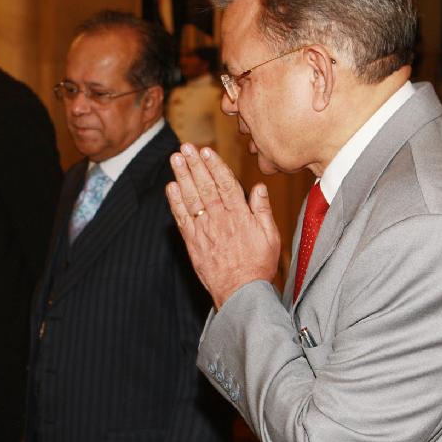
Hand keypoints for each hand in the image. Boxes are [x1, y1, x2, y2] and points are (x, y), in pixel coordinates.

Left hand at [165, 144, 280, 307]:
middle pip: (205, 187)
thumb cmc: (258, 266)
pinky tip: (171, 187)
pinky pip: (182, 219)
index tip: (206, 151)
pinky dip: (175, 203)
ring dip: (182, 177)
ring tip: (176, 159)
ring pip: (192, 199)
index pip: (226, 184)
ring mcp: (205, 231)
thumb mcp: (270, 237)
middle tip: (185, 147)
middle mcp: (220, 220)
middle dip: (195, 165)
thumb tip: (259, 188)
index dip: (215, 166)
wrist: (241, 293)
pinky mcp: (193, 243)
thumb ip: (262, 210)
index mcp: (240, 216)